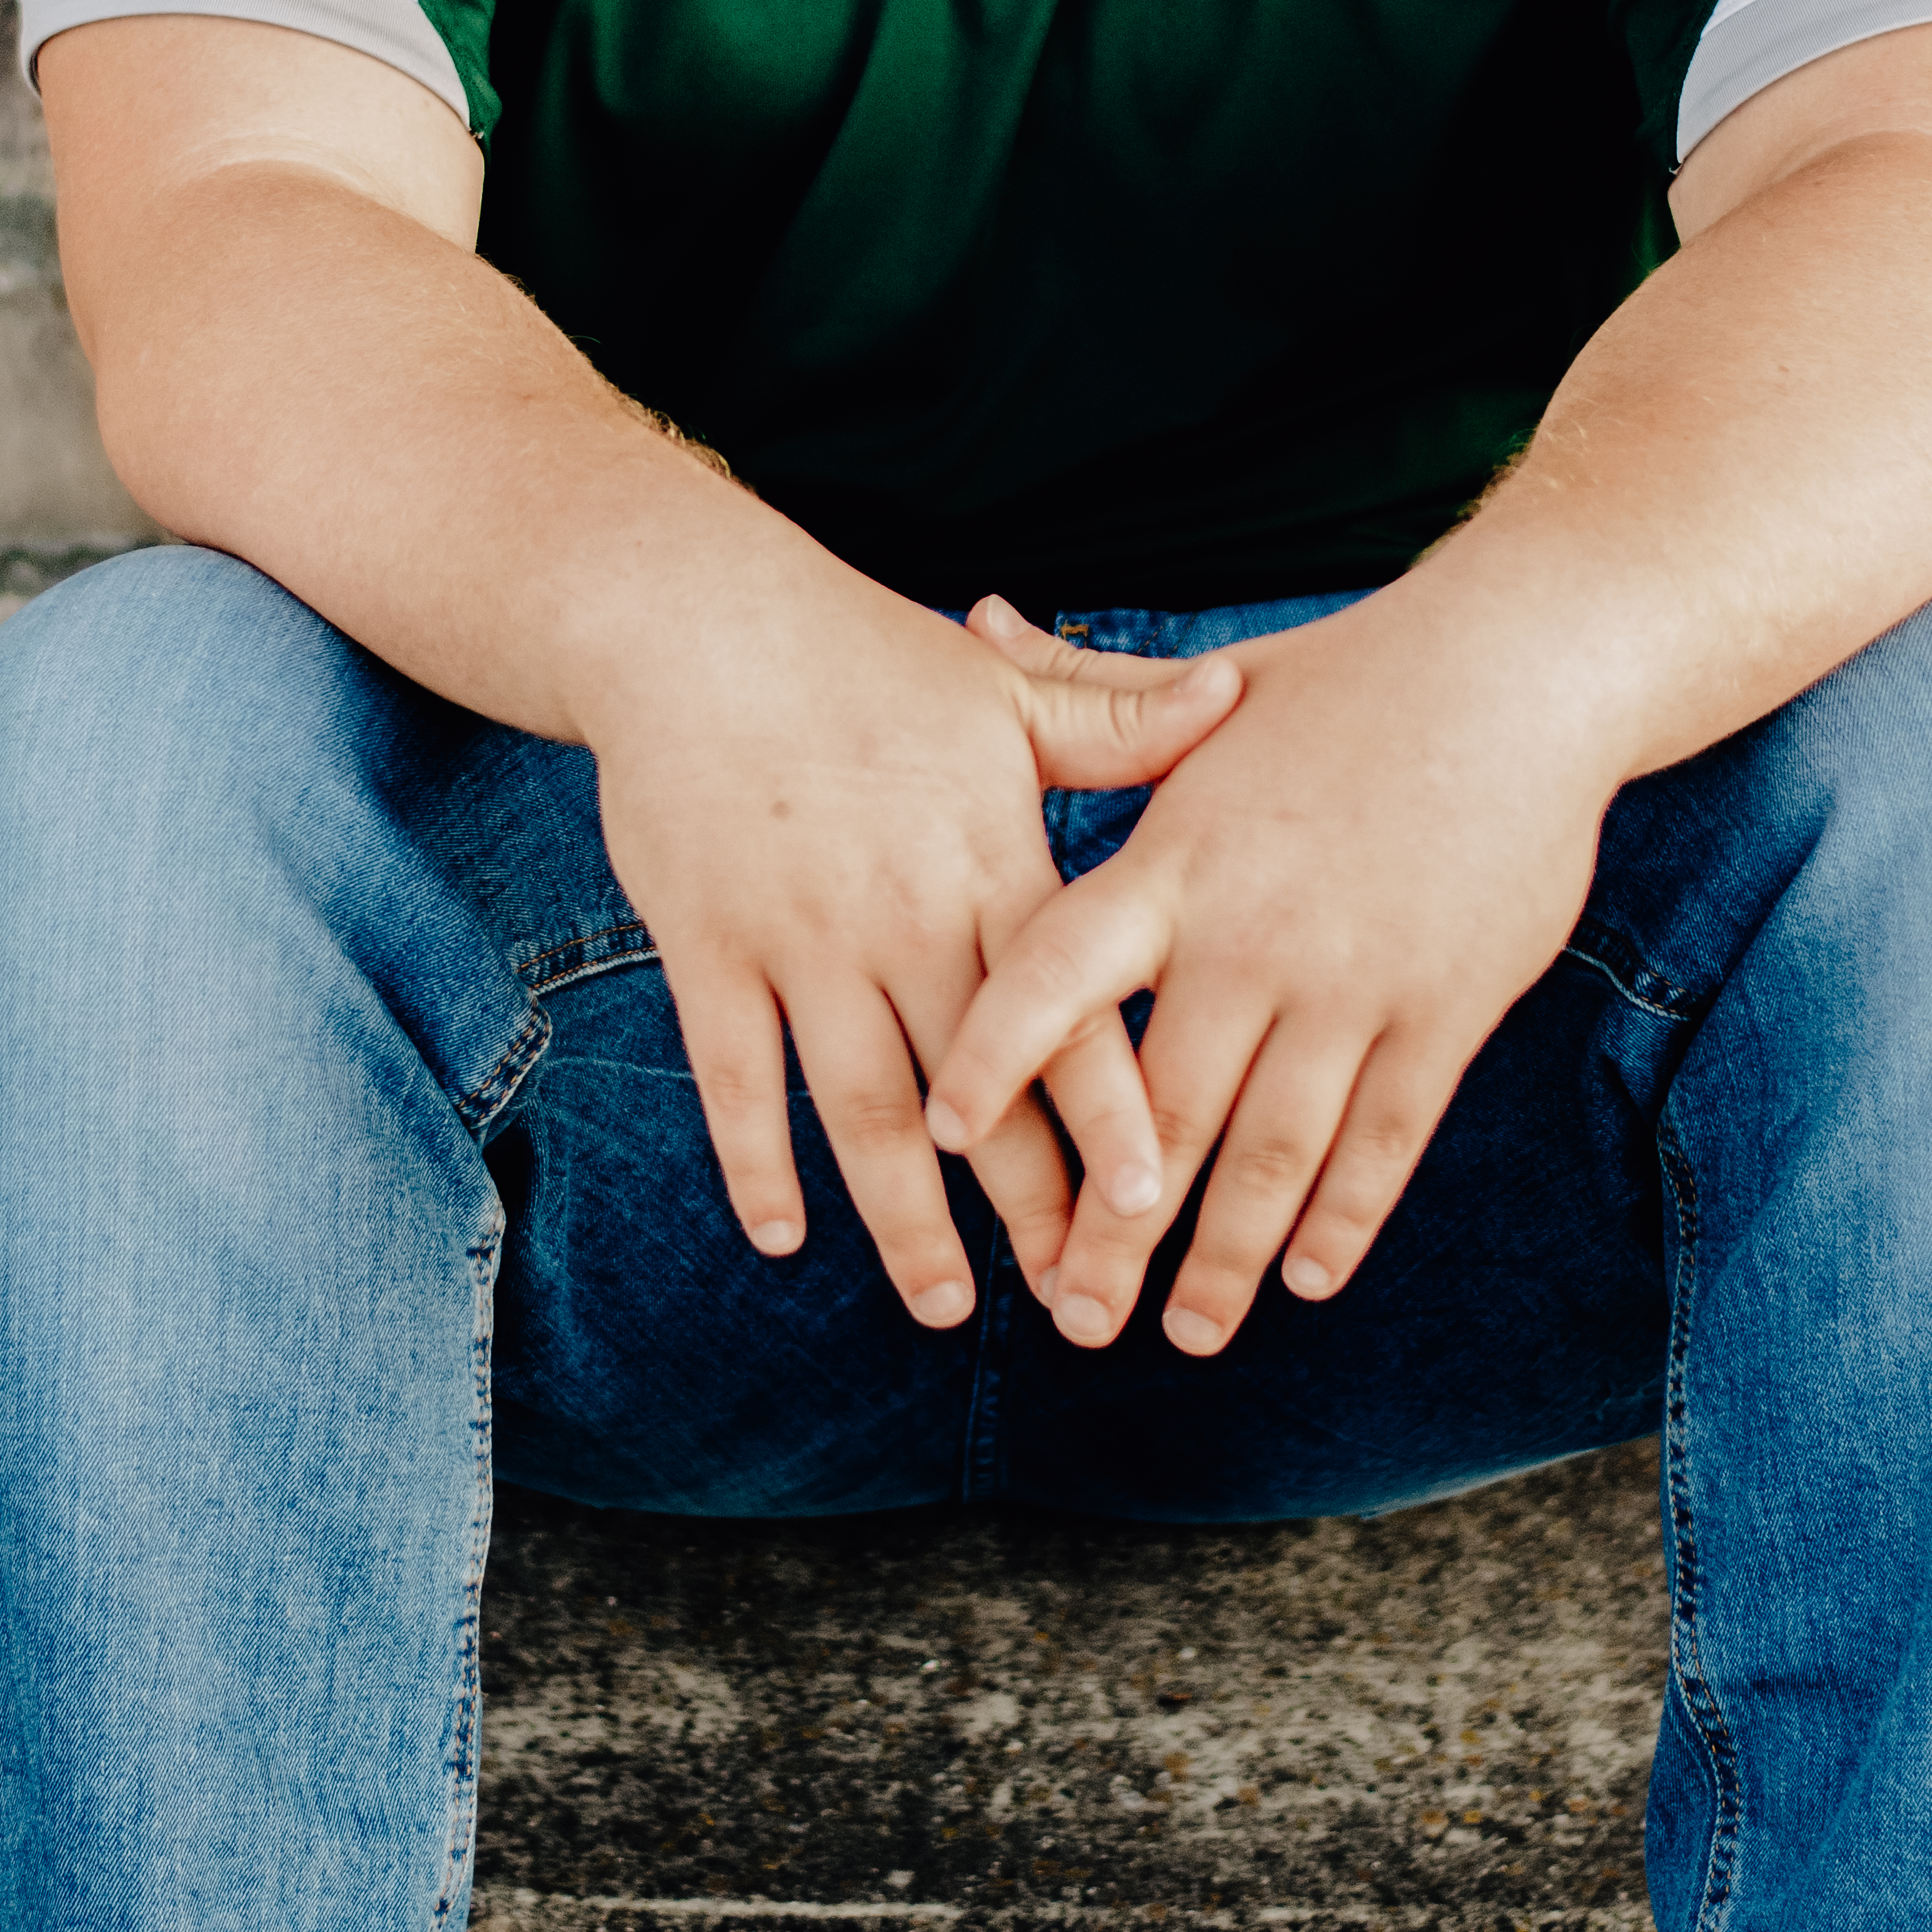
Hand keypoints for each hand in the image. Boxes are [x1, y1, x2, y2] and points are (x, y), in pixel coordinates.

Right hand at [583, 543, 1241, 1330]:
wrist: (698, 625)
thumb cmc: (862, 656)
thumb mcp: (1000, 687)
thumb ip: (1114, 720)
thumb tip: (1233, 694)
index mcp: (985, 862)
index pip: (1066, 1009)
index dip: (1111, 1109)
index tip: (1155, 1203)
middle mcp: (901, 916)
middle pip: (978, 1089)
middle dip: (1030, 1205)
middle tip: (1075, 1302)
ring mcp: (799, 939)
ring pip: (864, 1107)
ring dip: (905, 1218)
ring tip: (943, 1306)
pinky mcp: (710, 947)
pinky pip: (738, 1076)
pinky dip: (758, 1162)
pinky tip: (787, 1235)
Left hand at [923, 587, 1610, 1355]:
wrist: (1516, 673)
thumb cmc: (1350, 680)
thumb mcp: (1212, 687)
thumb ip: (1090, 687)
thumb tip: (980, 611)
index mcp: (1179, 861)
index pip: (1059, 972)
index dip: (999, 1058)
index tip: (949, 1138)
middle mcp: (1253, 936)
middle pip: (1163, 1113)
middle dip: (1108, 1229)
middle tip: (1067, 1313)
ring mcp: (1353, 982)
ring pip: (1273, 1154)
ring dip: (1224, 1259)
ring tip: (1183, 1332)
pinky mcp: (1443, 1010)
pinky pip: (1383, 1141)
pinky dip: (1342, 1220)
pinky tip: (1308, 1276)